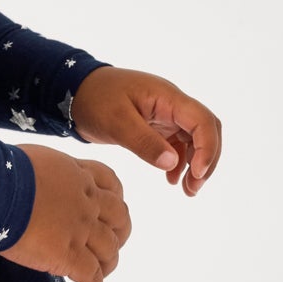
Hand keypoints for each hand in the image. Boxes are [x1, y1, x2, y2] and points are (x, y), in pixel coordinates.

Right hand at [0, 144, 130, 281]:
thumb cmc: (1, 172)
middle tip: (109, 244)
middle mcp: (85, 201)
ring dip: (108, 264)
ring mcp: (80, 229)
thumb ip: (44, 173)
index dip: (114, 198)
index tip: (107, 210)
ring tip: (98, 274)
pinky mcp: (67, 254)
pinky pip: (90, 275)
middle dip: (119, 232)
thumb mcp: (31, 160)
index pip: (110, 183)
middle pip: (120, 217)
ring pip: (109, 250)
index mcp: (76, 175)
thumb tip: (31, 184)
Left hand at [68, 66, 221, 195]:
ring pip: (194, 140)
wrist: (74, 92)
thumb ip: (144, 142)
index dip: (207, 148)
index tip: (196, 173)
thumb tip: (172, 163)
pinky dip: (179, 162)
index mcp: (167, 97)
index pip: (203, 120)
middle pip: (206, 130)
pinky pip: (178, 144)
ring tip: (187, 190)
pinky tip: (171, 179)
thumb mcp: (116, 122)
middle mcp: (172, 105)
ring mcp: (166, 115)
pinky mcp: (157, 126)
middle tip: (194, 186)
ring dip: (196, 164)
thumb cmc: (94, 99)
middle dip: (206, 159)